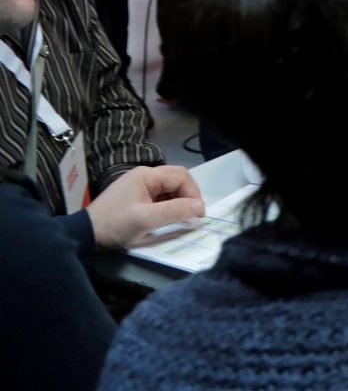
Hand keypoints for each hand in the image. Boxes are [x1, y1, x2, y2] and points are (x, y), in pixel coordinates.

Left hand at [86, 165, 204, 249]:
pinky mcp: (133, 196)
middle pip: (176, 180)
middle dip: (188, 197)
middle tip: (191, 216)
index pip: (181, 176)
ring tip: (180, 219)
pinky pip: (158, 196)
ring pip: (168, 189)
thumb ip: (175, 211)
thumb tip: (200, 207)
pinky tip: (165, 219)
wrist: (84, 235)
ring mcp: (137, 185)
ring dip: (178, 202)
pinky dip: (167, 206)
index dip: (194, 194)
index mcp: (147, 175)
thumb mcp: (147, 219)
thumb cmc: (116, 224)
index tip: (198, 215)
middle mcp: (143, 175)